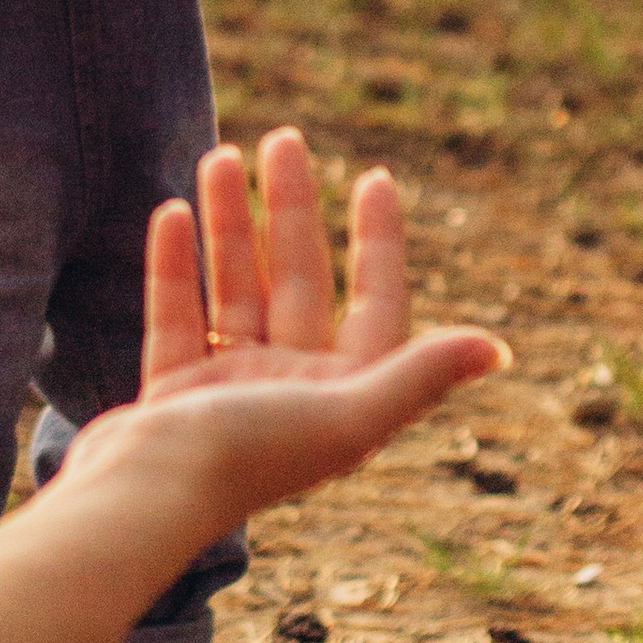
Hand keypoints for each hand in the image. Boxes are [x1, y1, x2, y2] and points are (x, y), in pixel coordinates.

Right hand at [54, 130, 505, 518]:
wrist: (142, 503)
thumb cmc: (249, 460)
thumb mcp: (347, 416)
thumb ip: (418, 376)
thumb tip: (499, 348)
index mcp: (343, 399)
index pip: (376, 306)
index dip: (380, 243)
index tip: (375, 178)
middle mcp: (292, 391)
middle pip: (299, 281)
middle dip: (292, 209)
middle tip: (283, 139)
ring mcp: (229, 391)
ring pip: (236, 287)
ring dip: (231, 223)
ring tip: (221, 156)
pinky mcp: (173, 393)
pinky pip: (178, 314)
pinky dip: (176, 265)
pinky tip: (171, 212)